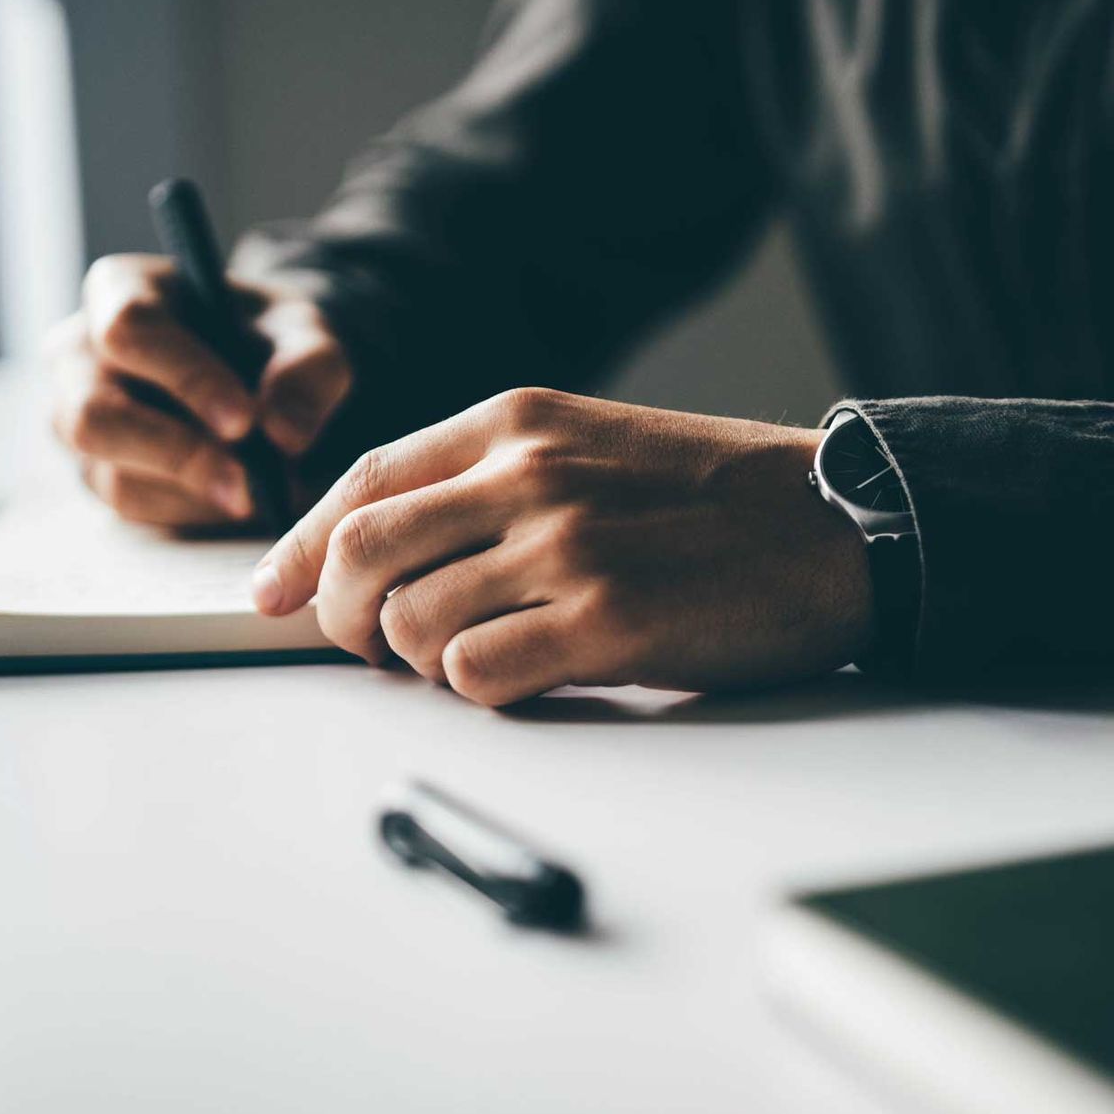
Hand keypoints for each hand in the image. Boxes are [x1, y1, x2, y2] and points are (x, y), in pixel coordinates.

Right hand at [46, 255, 351, 525]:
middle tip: (249, 482)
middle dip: (177, 454)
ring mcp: (74, 417)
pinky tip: (233, 496)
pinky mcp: (94, 470)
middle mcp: (77, 353)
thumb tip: (285, 435)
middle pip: (94, 414)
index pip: (130, 328)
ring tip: (256, 489)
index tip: (245, 420)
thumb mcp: (307, 336)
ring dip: (190, 492)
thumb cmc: (269, 340)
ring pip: (110, 473)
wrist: (260, 374)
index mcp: (120, 289)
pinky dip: (188, 512)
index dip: (186, 378)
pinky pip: (130, 506)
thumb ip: (308, 370)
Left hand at [252, 387, 874, 705]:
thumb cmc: (719, 498)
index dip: (301, 545)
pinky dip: (480, 691)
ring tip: (474, 660)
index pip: (364, 479)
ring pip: (411, 625)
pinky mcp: (605, 621)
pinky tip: (528, 677)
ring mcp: (565, 546)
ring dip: (422, 662)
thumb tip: (384, 551)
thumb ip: (493, 477)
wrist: (839, 524)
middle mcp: (529, 474)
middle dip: (341, 615)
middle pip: (362, 553)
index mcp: (519, 421)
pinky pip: (478, 676)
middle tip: (368, 647)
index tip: (274, 593)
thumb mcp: (594, 444)